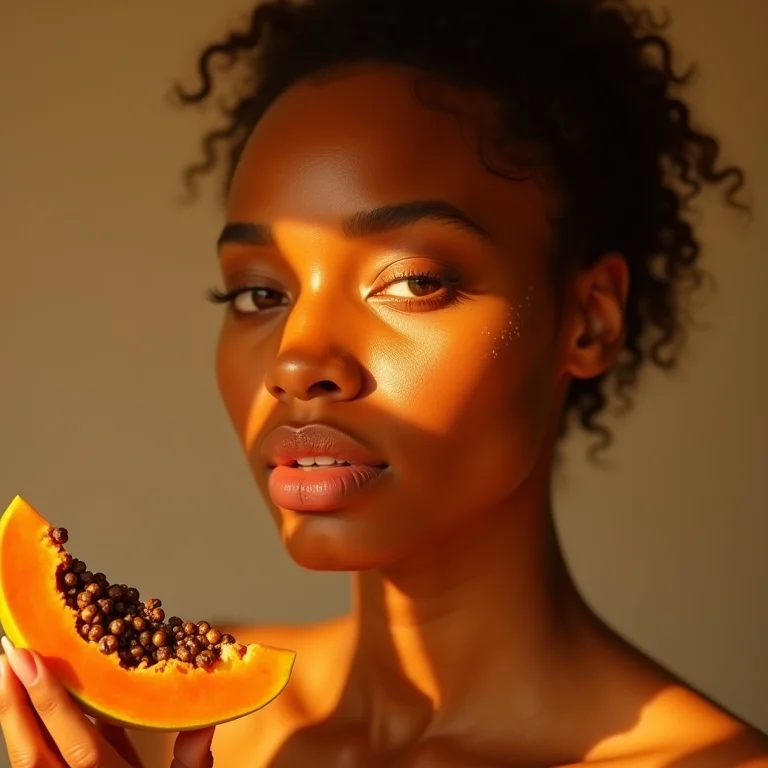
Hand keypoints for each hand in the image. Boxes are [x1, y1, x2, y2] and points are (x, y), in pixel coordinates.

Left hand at [0, 636, 214, 766]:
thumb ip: (191, 763)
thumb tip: (204, 720)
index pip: (81, 744)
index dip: (53, 703)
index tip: (30, 660)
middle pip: (34, 755)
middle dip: (15, 703)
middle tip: (8, 652)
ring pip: (25, 762)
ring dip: (12, 716)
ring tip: (7, 670)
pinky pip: (34, 766)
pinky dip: (24, 734)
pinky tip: (20, 708)